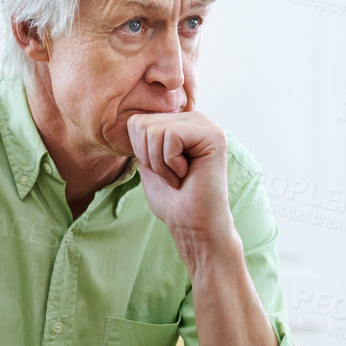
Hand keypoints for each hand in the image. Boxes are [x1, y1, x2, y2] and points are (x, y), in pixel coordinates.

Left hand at [126, 108, 232, 254]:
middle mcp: (194, 119)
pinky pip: (171, 136)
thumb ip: (143, 139)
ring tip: (179, 176)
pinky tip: (187, 174)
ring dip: (160, 163)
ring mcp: (205, 125)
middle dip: (149, 158)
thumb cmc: (172, 200)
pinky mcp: (213, 135)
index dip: (139, 153)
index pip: (137, 122)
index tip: (160, 171)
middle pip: (143, 124)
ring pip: (155, 130)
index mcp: (179, 124)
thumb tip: (132, 119)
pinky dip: (170, 162)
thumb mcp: (149, 164)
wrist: (193, 225)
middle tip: (171, 176)